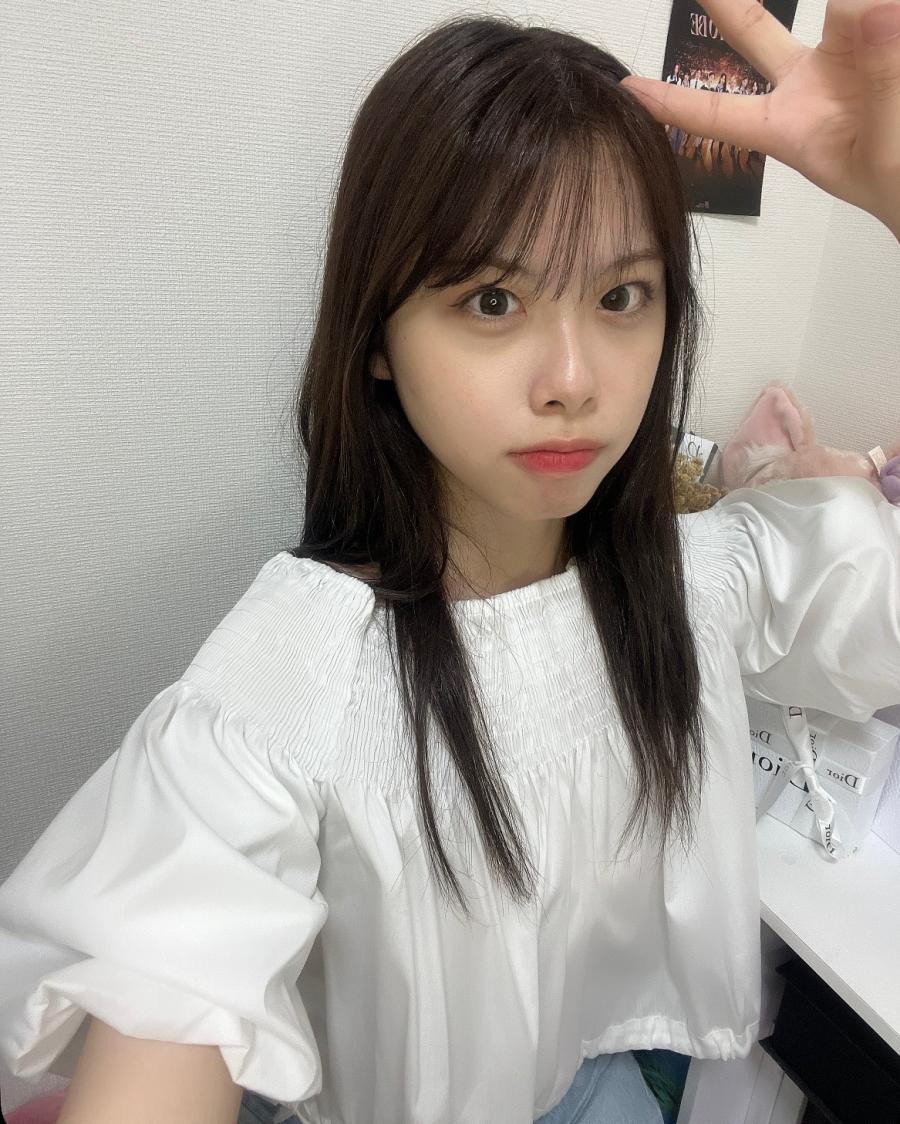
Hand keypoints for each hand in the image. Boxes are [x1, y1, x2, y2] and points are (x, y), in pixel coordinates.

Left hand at [621, 0, 899, 238]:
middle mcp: (811, 87)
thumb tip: (864, 6)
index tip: (626, 89)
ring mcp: (850, 58)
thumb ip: (875, 78)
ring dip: (859, 11)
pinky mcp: (887, 34)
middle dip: (725, 2)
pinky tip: (886, 18)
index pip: (716, 114)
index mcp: (790, 128)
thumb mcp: (885, 145)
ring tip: (881, 22)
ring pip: (843, 9)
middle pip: (753, 32)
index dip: (670, 102)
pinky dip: (879, 12)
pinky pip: (879, 12)